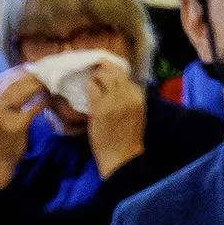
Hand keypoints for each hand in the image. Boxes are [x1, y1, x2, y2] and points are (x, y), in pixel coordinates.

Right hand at [0, 66, 49, 189]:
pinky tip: (48, 98)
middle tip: (45, 71)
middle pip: (12, 84)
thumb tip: (24, 74)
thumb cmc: (0, 131)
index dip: (19, 71)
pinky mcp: (14, 127)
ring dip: (36, 85)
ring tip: (48, 81)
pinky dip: (41, 102)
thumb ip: (5, 95)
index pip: (2, 79)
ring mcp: (1, 116)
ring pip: (20, 93)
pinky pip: (31, 110)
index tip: (33, 66)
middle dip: (30, 76)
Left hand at [79, 59, 149, 179]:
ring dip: (94, 75)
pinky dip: (88, 86)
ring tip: (89, 79)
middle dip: (102, 67)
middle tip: (93, 70)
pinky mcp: (100, 107)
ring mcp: (114, 100)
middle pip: (114, 71)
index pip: (125, 75)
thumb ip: (128, 99)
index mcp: (138, 97)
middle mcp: (128, 95)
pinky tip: (85, 90)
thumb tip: (115, 86)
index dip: (113, 71)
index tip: (105, 72)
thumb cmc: (127, 139)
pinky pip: (92, 87)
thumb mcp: (135, 114)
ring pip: (102, 75)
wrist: (122, 157)